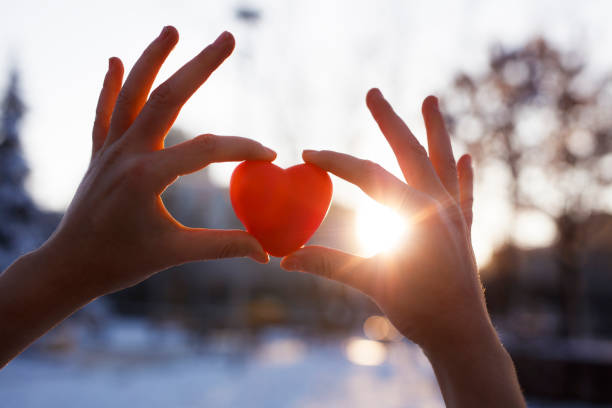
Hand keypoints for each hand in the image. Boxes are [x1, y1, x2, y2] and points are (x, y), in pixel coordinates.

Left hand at [41, 27, 274, 298]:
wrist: (70, 266)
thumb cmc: (123, 263)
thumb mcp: (176, 253)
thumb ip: (223, 246)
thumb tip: (265, 252)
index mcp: (148, 177)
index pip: (205, 150)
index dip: (241, 148)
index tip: (269, 155)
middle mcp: (127, 153)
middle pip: (167, 98)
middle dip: (200, 66)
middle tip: (228, 38)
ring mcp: (110, 149)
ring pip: (132, 93)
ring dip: (152, 58)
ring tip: (172, 29)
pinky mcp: (100, 152)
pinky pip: (105, 112)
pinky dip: (110, 85)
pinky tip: (115, 60)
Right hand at [281, 89, 524, 406]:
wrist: (462, 336)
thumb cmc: (418, 311)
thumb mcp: (371, 282)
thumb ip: (329, 264)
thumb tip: (285, 260)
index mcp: (415, 213)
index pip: (369, 176)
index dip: (336, 162)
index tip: (308, 154)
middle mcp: (438, 205)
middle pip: (409, 152)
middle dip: (389, 121)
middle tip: (373, 92)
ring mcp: (454, 214)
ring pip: (442, 161)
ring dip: (435, 130)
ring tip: (431, 99)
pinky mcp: (463, 228)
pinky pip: (464, 193)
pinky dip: (464, 174)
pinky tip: (467, 156)